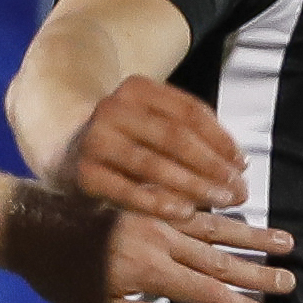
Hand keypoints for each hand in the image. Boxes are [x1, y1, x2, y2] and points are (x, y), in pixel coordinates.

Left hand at [2, 184, 290, 302]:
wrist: (27, 223)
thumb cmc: (57, 275)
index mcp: (146, 270)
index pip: (202, 291)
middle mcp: (156, 239)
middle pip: (217, 257)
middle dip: (256, 270)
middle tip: (290, 279)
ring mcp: (154, 217)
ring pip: (212, 227)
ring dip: (250, 235)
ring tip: (284, 240)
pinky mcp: (147, 201)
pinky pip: (192, 205)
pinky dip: (220, 210)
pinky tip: (242, 210)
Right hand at [64, 75, 246, 217]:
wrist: (60, 147)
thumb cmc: (122, 140)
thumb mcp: (151, 122)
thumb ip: (189, 135)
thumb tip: (239, 163)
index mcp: (137, 88)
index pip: (190, 112)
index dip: (222, 140)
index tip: (243, 165)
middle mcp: (114, 108)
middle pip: (176, 138)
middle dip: (213, 166)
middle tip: (239, 190)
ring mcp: (96, 140)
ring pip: (155, 164)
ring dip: (193, 185)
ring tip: (221, 201)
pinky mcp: (84, 173)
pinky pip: (128, 191)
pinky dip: (159, 203)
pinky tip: (186, 213)